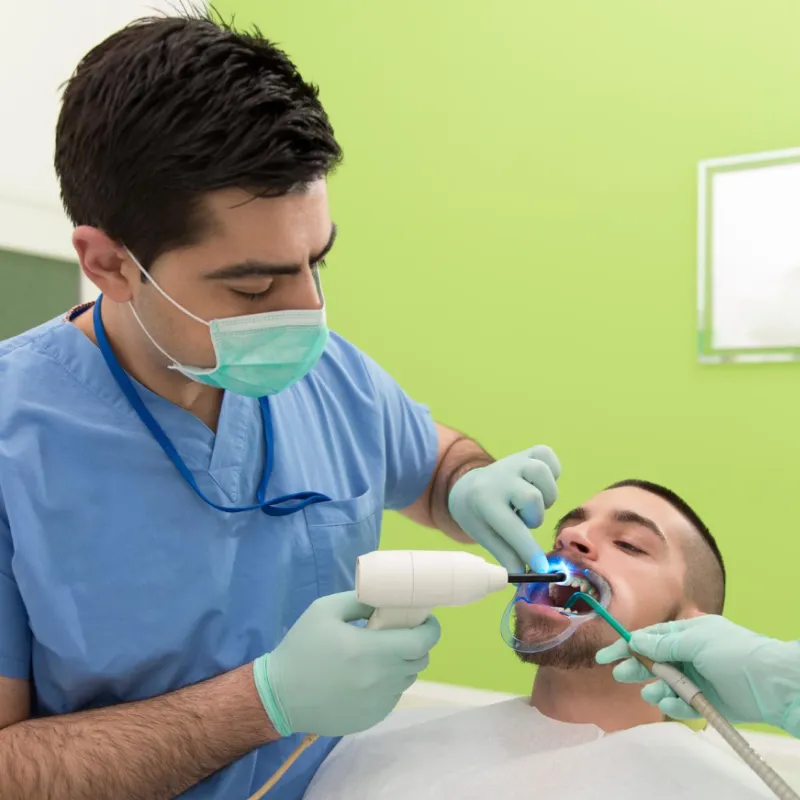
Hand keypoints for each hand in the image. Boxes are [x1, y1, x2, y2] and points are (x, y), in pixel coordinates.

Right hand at [253, 591, 440, 736]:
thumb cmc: (301, 648)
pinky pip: (392, 697)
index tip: (425, 620)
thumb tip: (386, 600)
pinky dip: (388, 684)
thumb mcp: (325, 609)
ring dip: (402, 664)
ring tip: (381, 655)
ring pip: (407, 680)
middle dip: (417, 644)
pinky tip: (367, 677)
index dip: (430, 629)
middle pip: (419, 661)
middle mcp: (380, 679)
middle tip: (401, 634)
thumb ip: (360, 600)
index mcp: (370, 650)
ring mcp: (377, 703)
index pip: (421, 642)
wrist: (279, 695)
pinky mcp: (371, 719)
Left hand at [447, 445, 560, 572]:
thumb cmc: (479, 515)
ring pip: (543, 474)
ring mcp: (515, 461)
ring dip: (545, 495)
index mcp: (484, 500)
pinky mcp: (529, 452)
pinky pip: (549, 457)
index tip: (542, 568)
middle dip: (534, 517)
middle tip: (523, 520)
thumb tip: (524, 575)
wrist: (469, 486)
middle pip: (532, 498)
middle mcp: (500, 477)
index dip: (528, 549)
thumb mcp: (484, 535)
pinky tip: (540, 484)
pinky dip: (552, 471)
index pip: (510, 527)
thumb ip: (505, 554)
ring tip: (531, 503)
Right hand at [596, 616, 799, 731]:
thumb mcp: (695, 640)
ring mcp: (697, 678)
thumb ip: (663, 642)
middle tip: (620, 674)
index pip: (650, 636)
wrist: (774, 685)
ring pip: (665, 684)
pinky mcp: (706, 701)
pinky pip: (681, 703)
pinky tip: (670, 703)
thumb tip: (636, 639)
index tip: (607, 655)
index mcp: (687, 633)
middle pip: (653, 661)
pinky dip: (672, 704)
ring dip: (654, 688)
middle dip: (636, 667)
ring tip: (653, 692)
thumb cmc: (735, 653)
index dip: (628, 645)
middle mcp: (689, 654)